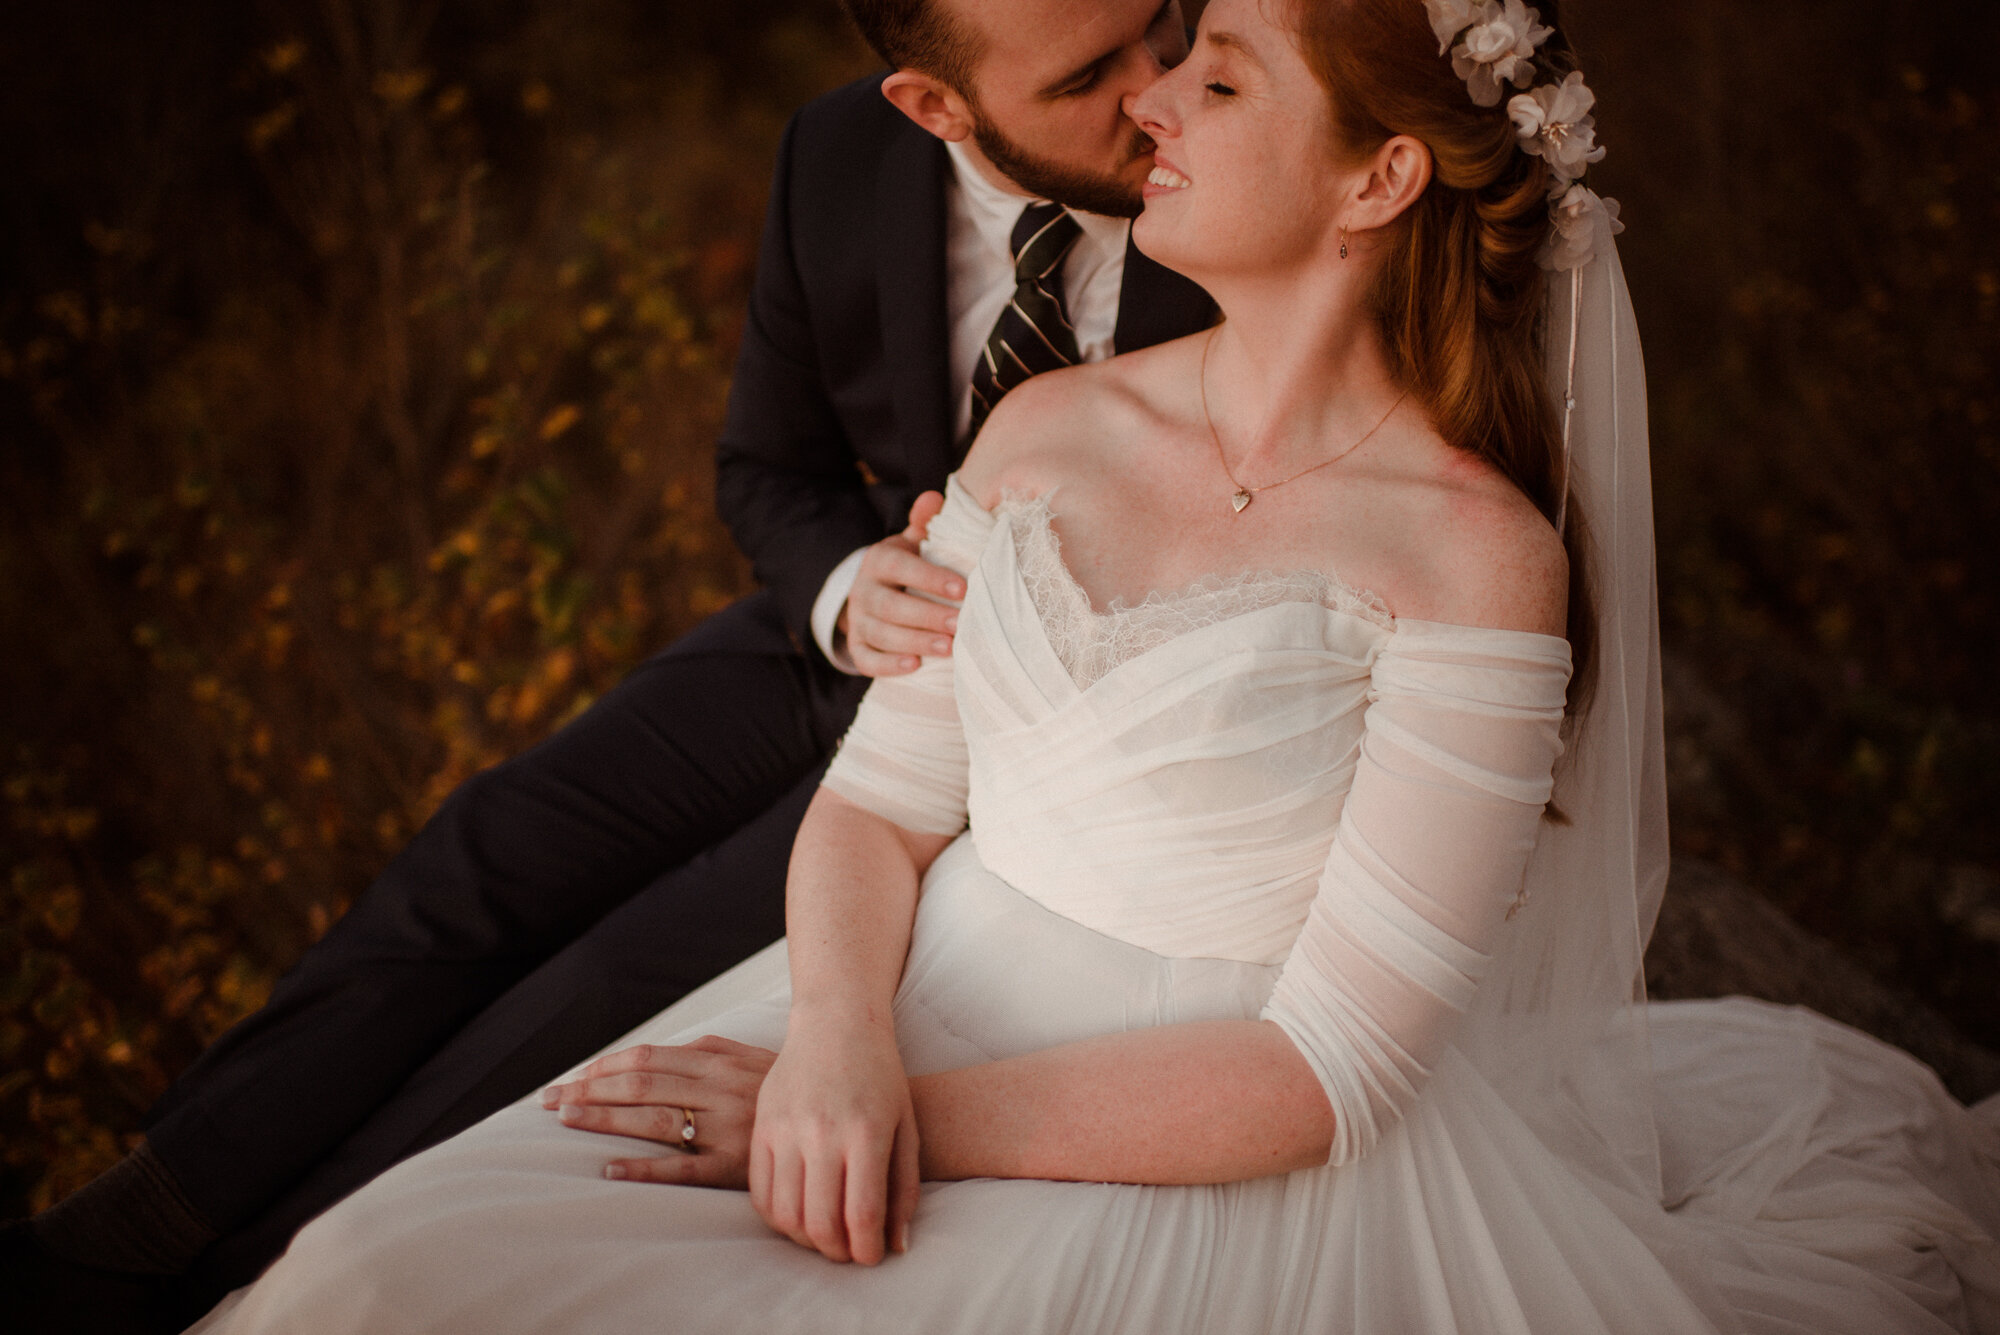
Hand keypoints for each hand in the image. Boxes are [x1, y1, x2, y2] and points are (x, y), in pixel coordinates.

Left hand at [540, 1035, 775, 1187]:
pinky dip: (643, 1167)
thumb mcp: (752, 1059)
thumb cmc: (793, 1090)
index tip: (571, 1078)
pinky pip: (682, 1168)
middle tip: (548, 1101)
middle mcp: (719, 1088)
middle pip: (641, 1084)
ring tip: (566, 1120)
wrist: (846, 1116)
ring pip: (654, 1118)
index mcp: (719, 1061)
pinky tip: (610, 1169)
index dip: (604, 1068)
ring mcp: (727, 1126)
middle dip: (589, 1091)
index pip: (649, 1059)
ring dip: (605, 1118)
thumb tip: (661, 1052)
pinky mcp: (736, 1165)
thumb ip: (711, 1052)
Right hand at [749, 1014, 919, 1264]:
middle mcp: (822, 1132)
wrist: (837, 1024)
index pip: (861, 1214)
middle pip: (819, 1224)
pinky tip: (797, 1216)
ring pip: (785, 1215)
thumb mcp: (906, 1126)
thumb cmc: (881, 1076)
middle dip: (837, 1252)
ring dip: (805, 1240)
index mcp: (865, 1132)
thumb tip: (897, 1246)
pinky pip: (760, 1192)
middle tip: (848, 1251)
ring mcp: (785, 1129)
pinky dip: (777, 1218)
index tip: (872, 1258)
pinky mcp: (761, 1127)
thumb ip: (905, 1188)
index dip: (866, 1250)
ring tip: (823, 1235)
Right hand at [838, 490, 964, 677]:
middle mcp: (863, 590)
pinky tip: (915, 666)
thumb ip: (924, 522)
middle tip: (960, 625)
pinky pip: (867, 660)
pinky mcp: (858, 647)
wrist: (872, 593)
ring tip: (948, 649)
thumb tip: (934, 497)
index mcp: (879, 560)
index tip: (963, 590)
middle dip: (927, 616)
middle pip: (891, 605)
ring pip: (881, 634)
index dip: (930, 578)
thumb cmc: (905, 567)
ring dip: (915, 641)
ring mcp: (858, 621)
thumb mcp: (911, 542)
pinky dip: (888, 665)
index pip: (901, 567)